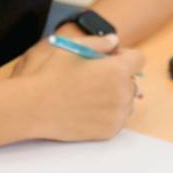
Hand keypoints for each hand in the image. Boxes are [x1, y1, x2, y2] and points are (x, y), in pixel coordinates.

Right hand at [14, 34, 144, 142]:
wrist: (34, 107)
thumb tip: (114, 41)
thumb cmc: (51, 75)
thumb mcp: (72, 48)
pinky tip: (87, 109)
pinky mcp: (109, 131)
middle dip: (118, 77)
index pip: (138, 59)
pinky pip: (117, 119)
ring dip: (114, 97)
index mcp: (117, 70)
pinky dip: (108, 114)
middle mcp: (123, 93)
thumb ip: (99, 42)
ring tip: (89, 95)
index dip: (124, 56)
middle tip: (94, 78)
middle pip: (132, 81)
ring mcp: (117, 115)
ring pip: (126, 102)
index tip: (109, 59)